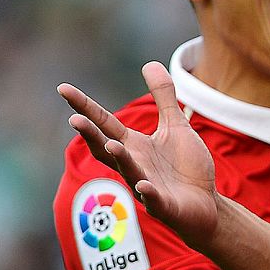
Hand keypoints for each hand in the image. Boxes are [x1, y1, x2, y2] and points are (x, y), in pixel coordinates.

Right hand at [58, 62, 220, 247]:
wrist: (206, 204)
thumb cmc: (186, 167)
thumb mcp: (175, 125)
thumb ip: (163, 97)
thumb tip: (150, 63)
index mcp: (133, 145)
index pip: (104, 123)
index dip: (84, 106)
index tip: (63, 88)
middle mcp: (134, 164)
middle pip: (105, 148)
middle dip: (91, 135)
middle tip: (74, 120)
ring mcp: (146, 186)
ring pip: (128, 172)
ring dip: (119, 159)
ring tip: (111, 144)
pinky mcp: (164, 206)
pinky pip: (153, 201)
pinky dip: (148, 194)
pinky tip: (144, 187)